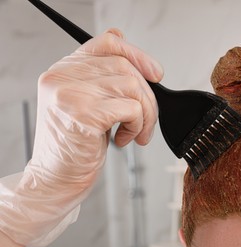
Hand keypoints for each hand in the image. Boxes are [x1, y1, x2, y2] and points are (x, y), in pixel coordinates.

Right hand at [0, 28, 162, 246]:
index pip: (107, 42)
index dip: (138, 55)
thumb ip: (103, 79)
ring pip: (133, 86)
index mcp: (64, 70)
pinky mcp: (83, 114)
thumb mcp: (86, 105)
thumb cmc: (75, 146)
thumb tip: (137, 59)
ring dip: (146, 114)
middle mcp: (62, 76)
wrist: (55, 180)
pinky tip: (124, 139)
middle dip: (148, 96)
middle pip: (126, 67)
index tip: (156, 75)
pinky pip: (132, 108)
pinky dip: (138, 125)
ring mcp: (71, 93)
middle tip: (146, 120)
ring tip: (136, 133)